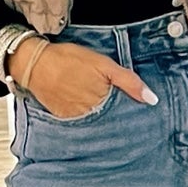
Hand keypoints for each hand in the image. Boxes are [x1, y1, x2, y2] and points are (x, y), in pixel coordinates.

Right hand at [7, 38, 157, 118]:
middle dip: (121, 122)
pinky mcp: (65, 120)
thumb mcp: (103, 64)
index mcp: (104, 101)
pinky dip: (89, 123)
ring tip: (111, 120)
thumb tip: (152, 99)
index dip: (134, 116)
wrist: (35, 64)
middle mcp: (91, 114)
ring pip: (98, 126)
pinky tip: (92, 116)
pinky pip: (82, 127)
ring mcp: (77, 119)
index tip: (143, 119)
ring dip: (105, 124)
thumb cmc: (69, 60)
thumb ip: (128, 81)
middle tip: (130, 122)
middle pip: (113, 123)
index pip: (126, 115)